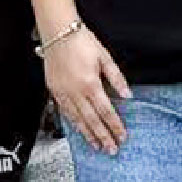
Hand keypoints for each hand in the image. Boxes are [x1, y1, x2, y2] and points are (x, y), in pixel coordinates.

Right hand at [43, 26, 132, 155]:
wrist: (58, 31)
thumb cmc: (81, 41)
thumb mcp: (105, 57)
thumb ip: (117, 78)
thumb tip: (127, 95)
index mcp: (91, 84)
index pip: (106, 111)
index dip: (115, 126)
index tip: (121, 137)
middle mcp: (76, 91)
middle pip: (92, 120)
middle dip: (103, 137)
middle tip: (111, 150)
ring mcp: (63, 92)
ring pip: (77, 119)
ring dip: (88, 134)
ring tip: (96, 146)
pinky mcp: (54, 90)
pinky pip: (65, 111)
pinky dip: (73, 123)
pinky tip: (79, 129)